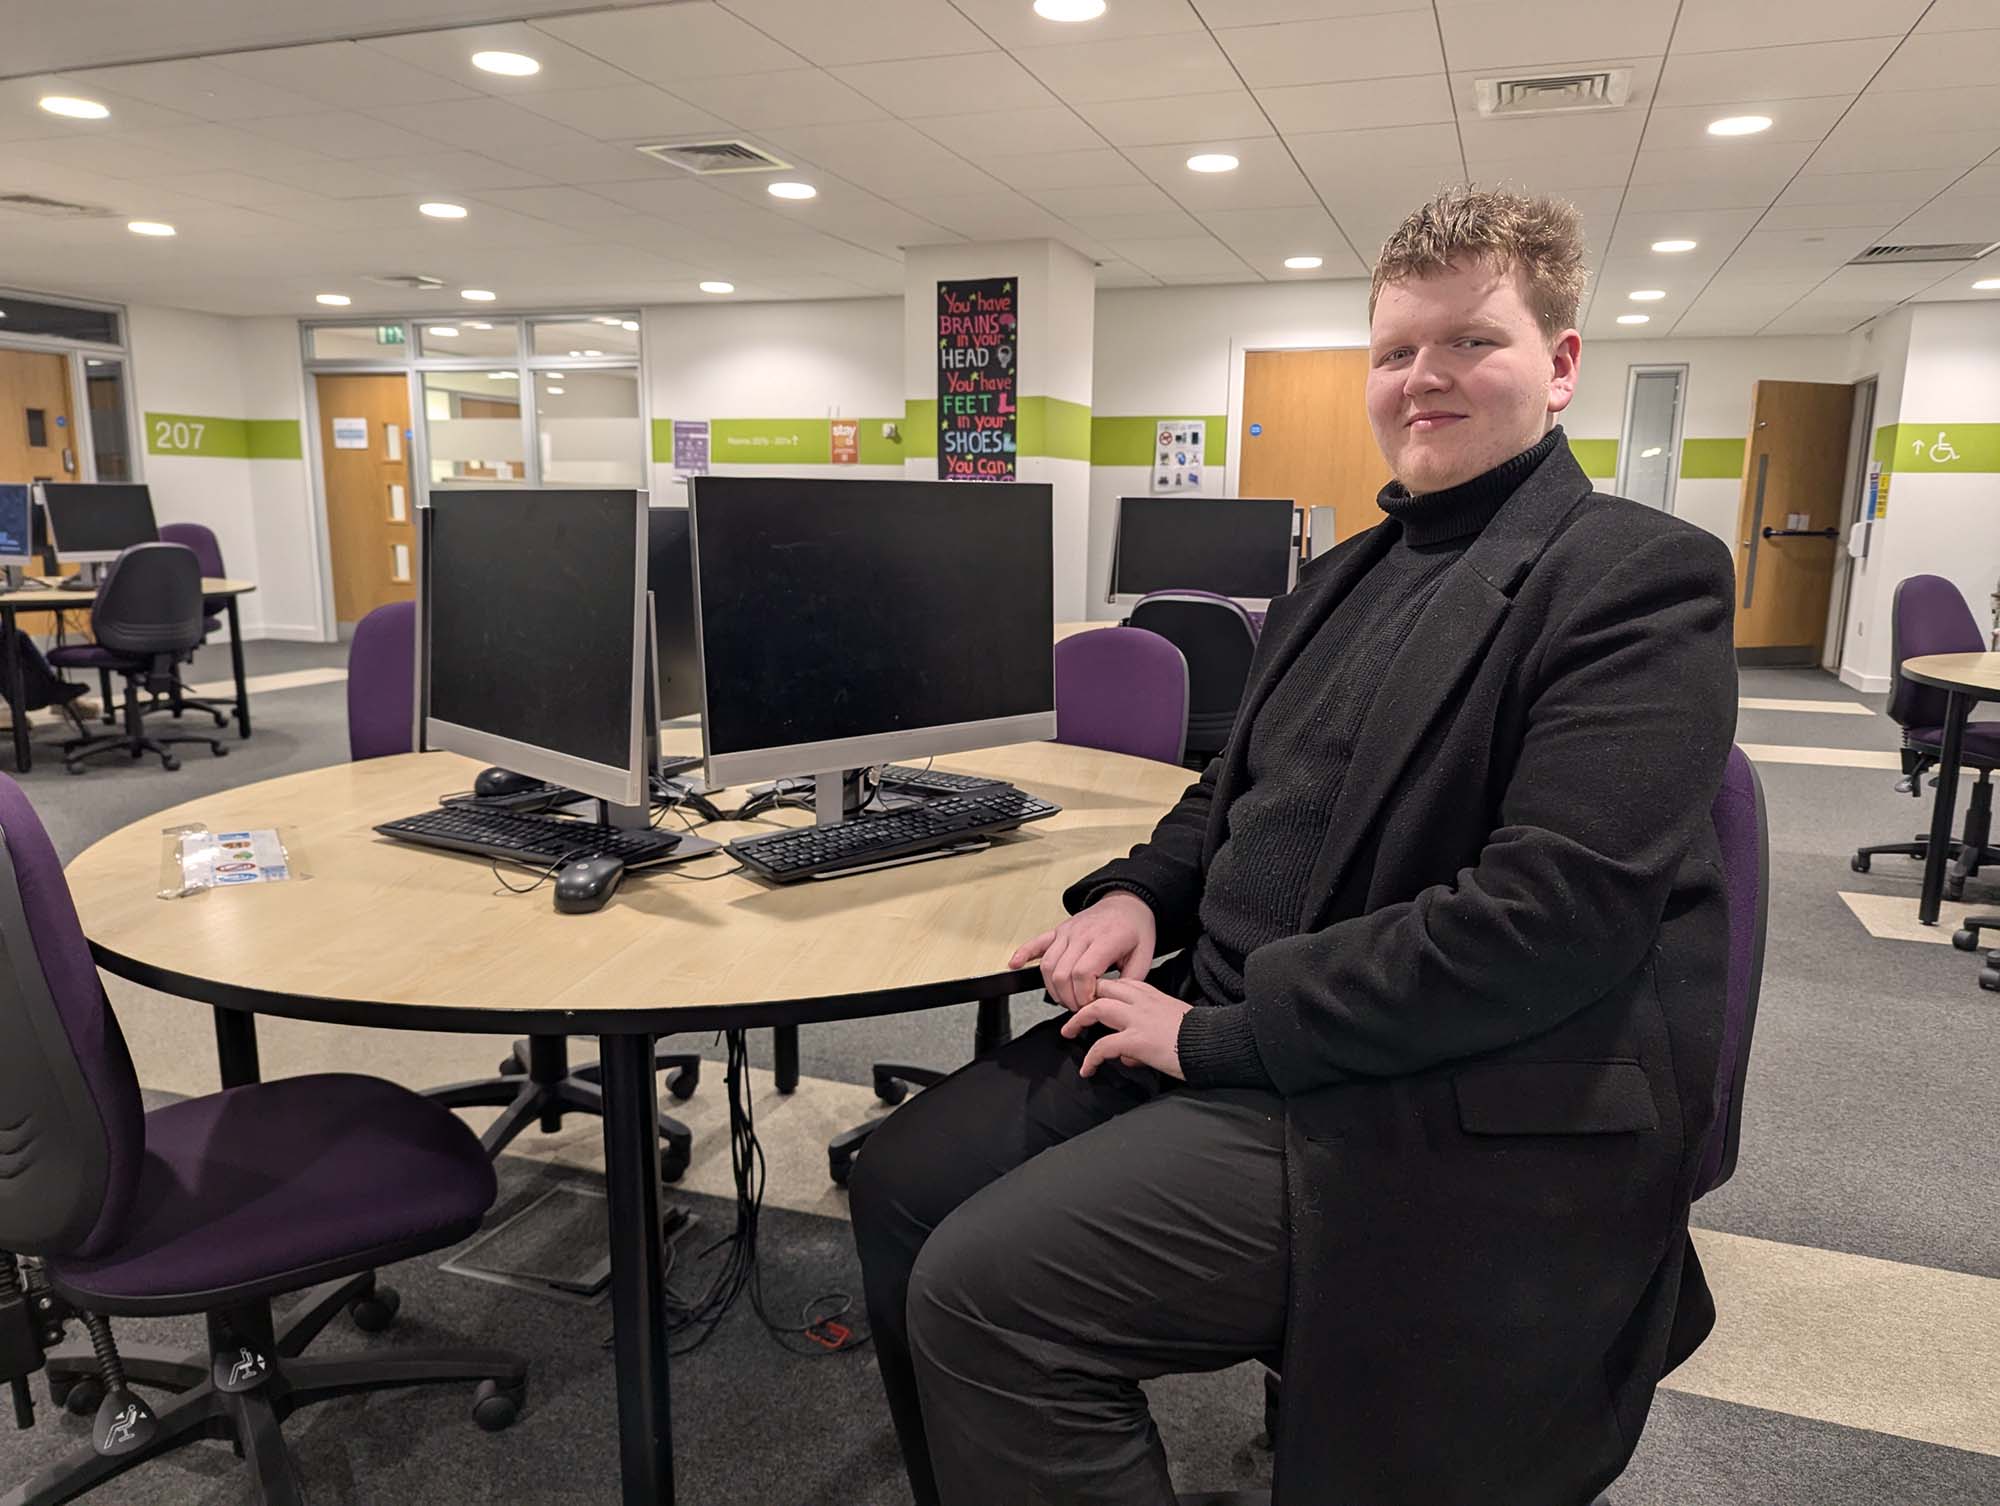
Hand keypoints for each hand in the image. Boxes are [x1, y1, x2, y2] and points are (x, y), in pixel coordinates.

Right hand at [1008, 891, 1155, 1009]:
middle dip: (1068, 997)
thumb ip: (1129, 981)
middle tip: (1080, 1007)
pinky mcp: (1058, 931)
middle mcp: (1082, 933)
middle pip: (1062, 972)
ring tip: (1065, 998)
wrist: (1127, 903)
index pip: (1083, 972)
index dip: (1083, 994)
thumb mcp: (1144, 956)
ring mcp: (1067, 931)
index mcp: (1105, 939)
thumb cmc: (1135, 930)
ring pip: (1047, 965)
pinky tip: (1014, 965)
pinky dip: (1023, 954)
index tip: (1091, 1003)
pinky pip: (1036, 943)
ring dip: (1052, 988)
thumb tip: (1111, 1001)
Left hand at [1060, 978, 1191, 1079]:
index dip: (1101, 992)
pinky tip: (1088, 1069)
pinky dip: (1091, 1058)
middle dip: (1083, 998)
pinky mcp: (1137, 1040)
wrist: (1214, 1044)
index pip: (1119, 984)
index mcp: (1153, 995)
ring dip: (1078, 1020)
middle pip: (1103, 989)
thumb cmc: (1198, 1037)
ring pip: (1097, 1008)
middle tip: (1073, 1013)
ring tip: (1069, 1033)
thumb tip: (1126, 1056)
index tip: (1091, 1002)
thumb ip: (1146, 1033)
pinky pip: (1103, 1046)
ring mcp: (1138, 1019)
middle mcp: (1143, 1002)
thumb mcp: (1172, 1025)